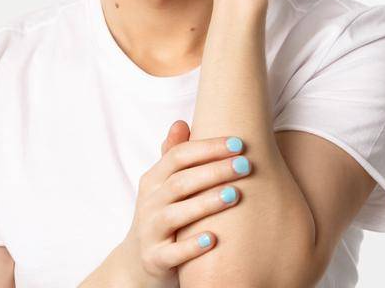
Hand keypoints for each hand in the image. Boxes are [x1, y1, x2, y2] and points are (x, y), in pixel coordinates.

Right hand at [101, 120, 250, 286]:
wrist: (139, 262)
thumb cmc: (162, 215)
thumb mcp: (162, 186)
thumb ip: (172, 155)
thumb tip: (180, 122)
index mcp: (153, 180)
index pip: (178, 156)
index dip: (207, 148)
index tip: (238, 143)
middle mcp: (149, 203)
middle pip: (180, 182)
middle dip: (214, 171)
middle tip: (245, 165)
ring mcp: (150, 231)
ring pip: (176, 215)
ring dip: (205, 203)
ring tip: (234, 195)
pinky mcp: (155, 259)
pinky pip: (173, 253)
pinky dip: (191, 246)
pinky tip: (213, 239)